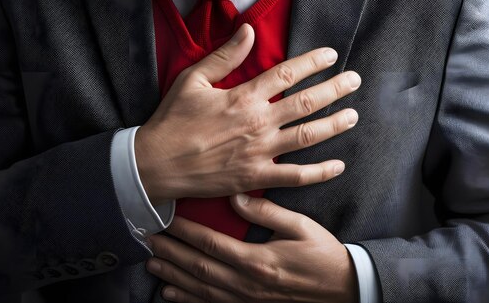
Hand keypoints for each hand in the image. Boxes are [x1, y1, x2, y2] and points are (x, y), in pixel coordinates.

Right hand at [135, 23, 361, 204]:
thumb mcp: (192, 79)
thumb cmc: (172, 120)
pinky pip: (296, 176)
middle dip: (334, 90)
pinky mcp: (256, 177)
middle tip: (355, 81)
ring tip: (353, 116)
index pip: (287, 73)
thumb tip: (249, 30)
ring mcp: (260, 152)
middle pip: (306, 103)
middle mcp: (258, 122)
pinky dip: (320, 172)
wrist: (156, 164)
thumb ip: (225, 56)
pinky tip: (338, 165)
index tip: (331, 56)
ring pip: (308, 137)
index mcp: (244, 96)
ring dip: (334, 125)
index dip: (313, 62)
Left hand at [146, 194, 358, 302]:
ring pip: (200, 289)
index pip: (211, 243)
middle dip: (170, 254)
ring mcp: (246, 300)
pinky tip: (170, 295)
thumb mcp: (300, 227)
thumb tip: (236, 197)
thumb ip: (267, 212)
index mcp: (257, 261)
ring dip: (173, 277)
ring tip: (151, 264)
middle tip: (147, 241)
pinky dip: (188, 301)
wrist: (341, 288)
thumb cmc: (321, 254)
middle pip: (198, 268)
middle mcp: (246, 284)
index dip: (185, 232)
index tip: (166, 220)